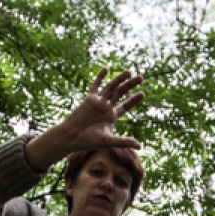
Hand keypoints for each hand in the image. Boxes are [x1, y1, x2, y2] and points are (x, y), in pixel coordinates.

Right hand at [24, 68, 144, 171]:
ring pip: (111, 87)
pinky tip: (106, 69)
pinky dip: (100, 77)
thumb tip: (139, 146)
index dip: (133, 100)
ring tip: (129, 72)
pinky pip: (95, 85)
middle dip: (130, 85)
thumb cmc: (89, 141)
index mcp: (111, 117)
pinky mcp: (90, 99)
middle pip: (120, 93)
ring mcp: (98, 102)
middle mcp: (105, 107)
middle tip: (141, 77)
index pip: (125, 106)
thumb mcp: (109, 140)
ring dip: (120, 79)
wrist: (72, 137)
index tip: (142, 93)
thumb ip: (124, 142)